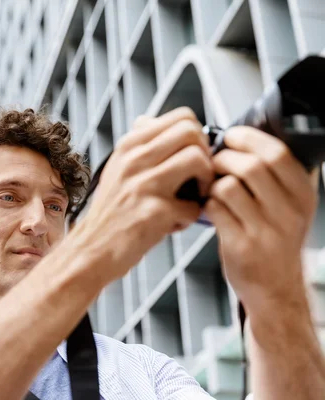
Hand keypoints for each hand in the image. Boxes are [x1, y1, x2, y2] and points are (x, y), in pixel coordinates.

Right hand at [76, 107, 214, 282]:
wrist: (91, 249)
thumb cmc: (112, 212)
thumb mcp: (117, 169)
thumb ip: (136, 146)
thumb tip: (149, 120)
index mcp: (129, 146)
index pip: (182, 116)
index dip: (199, 136)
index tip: (194, 157)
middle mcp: (133, 160)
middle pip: (192, 132)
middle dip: (207, 155)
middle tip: (199, 178)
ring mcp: (142, 185)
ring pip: (198, 159)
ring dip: (207, 182)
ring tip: (194, 198)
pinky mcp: (153, 212)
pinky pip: (194, 207)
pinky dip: (190, 218)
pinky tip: (174, 224)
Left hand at [204, 126, 318, 309]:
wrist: (275, 288)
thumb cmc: (276, 240)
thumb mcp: (291, 206)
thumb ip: (277, 175)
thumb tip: (247, 136)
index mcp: (303, 194)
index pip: (277, 153)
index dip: (248, 138)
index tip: (231, 136)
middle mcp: (289, 212)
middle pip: (250, 166)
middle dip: (223, 158)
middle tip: (214, 163)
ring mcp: (266, 231)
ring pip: (228, 186)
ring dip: (212, 182)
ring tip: (212, 189)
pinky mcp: (241, 246)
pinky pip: (215, 210)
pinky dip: (206, 204)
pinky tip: (211, 209)